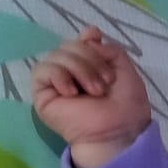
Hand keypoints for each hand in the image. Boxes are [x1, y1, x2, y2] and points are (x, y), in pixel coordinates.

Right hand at [31, 26, 151, 167]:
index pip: (80, 41)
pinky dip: (58, 75)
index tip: (96, 39)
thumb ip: (109, 49)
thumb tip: (89, 35)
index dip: (87, 38)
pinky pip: (42, 70)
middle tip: (105, 82)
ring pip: (57, 55)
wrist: (118, 131)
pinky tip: (71, 92)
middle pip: (69, 45)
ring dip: (79, 69)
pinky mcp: (43, 95)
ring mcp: (56, 83)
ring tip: (95, 91)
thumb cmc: (126, 106)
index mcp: (90, 67)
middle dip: (89, 58)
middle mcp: (71, 72)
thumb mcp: (126, 70)